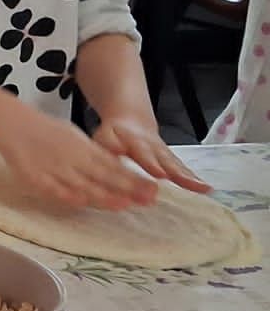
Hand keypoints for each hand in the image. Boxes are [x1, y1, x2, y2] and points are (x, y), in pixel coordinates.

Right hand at [0, 106, 155, 210]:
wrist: (13, 124)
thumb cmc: (45, 131)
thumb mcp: (74, 136)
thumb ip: (93, 153)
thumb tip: (114, 166)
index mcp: (83, 147)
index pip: (113, 165)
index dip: (132, 178)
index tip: (151, 188)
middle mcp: (72, 158)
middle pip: (103, 175)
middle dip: (126, 188)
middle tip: (148, 199)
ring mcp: (54, 168)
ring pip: (81, 183)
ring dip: (103, 195)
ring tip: (123, 205)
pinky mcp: (35, 177)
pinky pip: (52, 187)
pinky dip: (66, 194)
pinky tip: (81, 202)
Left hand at [92, 114, 209, 192]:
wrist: (131, 121)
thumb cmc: (114, 134)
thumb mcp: (105, 138)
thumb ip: (108, 148)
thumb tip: (112, 157)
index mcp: (135, 142)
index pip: (144, 153)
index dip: (151, 163)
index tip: (159, 173)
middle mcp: (154, 148)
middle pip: (167, 161)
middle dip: (179, 174)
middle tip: (191, 184)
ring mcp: (165, 154)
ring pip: (178, 165)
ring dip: (191, 177)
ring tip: (204, 188)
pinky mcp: (171, 160)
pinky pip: (183, 169)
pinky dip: (193, 179)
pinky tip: (206, 189)